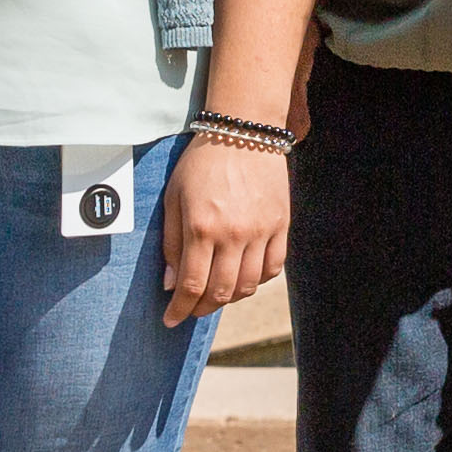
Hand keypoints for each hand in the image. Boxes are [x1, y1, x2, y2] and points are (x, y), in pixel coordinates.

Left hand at [160, 133, 290, 327]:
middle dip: (202, 308)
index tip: (171, 320)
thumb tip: (171, 283)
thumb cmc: (201, 163)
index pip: (192, 285)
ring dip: (230, 298)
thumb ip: (171, 243)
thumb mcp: (174, 198)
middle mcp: (234, 234)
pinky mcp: (281, 225)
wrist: (243, 131)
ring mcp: (261, 231)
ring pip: (249, 285)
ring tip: (216, 294)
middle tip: (192, 309)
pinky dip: (258, 280)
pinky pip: (274, 267)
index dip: (180, 309)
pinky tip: (245, 276)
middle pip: (221, 292)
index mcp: (202, 227)